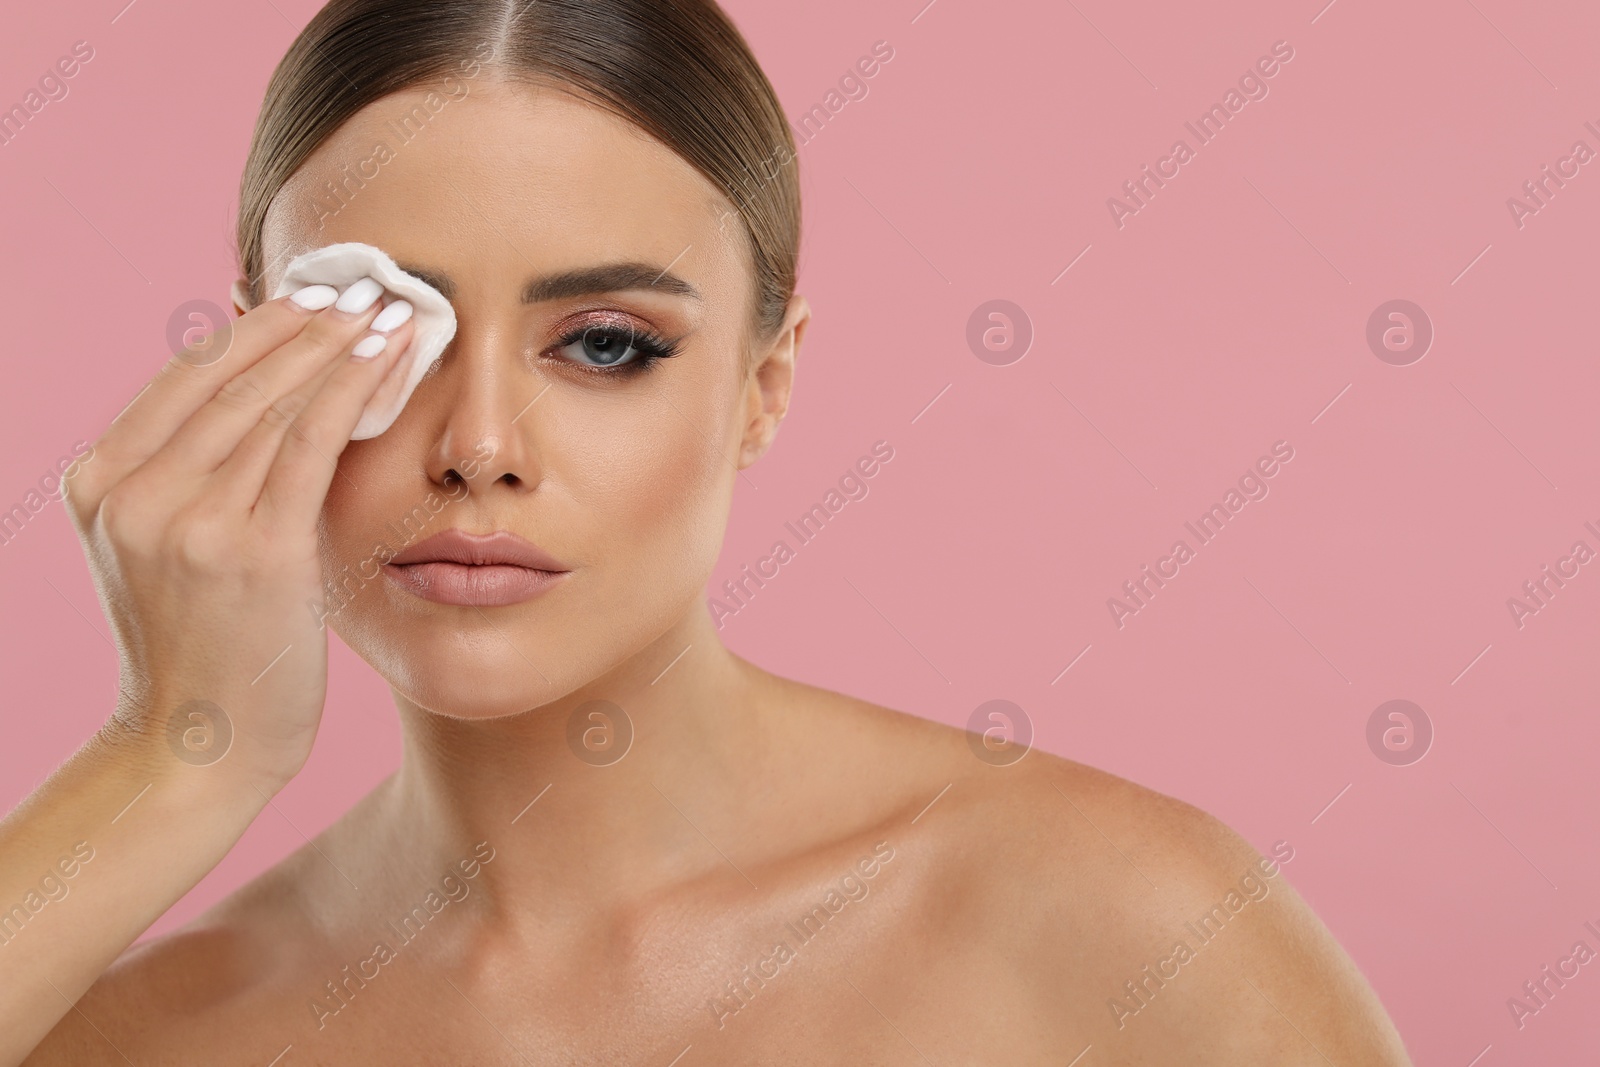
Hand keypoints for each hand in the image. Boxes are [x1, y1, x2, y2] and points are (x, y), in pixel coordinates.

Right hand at [62, 279, 415, 790]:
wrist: (194, 749)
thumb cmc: (201, 652)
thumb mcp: (167, 553)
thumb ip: (196, 478)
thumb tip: (261, 398)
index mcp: (101, 485)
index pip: (185, 378)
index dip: (255, 329)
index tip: (308, 297)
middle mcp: (133, 494)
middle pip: (229, 378)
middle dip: (303, 324)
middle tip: (362, 287)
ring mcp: (187, 521)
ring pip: (272, 402)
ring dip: (337, 345)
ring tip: (388, 309)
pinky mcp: (251, 549)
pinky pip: (309, 444)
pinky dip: (352, 388)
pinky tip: (388, 355)